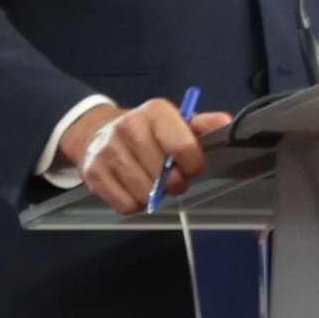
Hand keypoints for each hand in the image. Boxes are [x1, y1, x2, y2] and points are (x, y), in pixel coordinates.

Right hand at [64, 99, 236, 215]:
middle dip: (174, 183)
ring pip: (146, 194)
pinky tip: (133, 188)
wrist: (95, 132)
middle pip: (165, 177)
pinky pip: (126, 205)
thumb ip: (202, 125)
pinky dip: (134, 204)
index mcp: (155, 112)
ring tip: (151, 182)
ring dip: (153, 195)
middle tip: (170, 177)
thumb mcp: (175, 122)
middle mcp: (128, 127)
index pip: (184, 148)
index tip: (190, 167)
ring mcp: (108, 151)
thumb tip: (225, 122)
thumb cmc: (145, 131)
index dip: (193, 166)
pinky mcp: (93, 173)